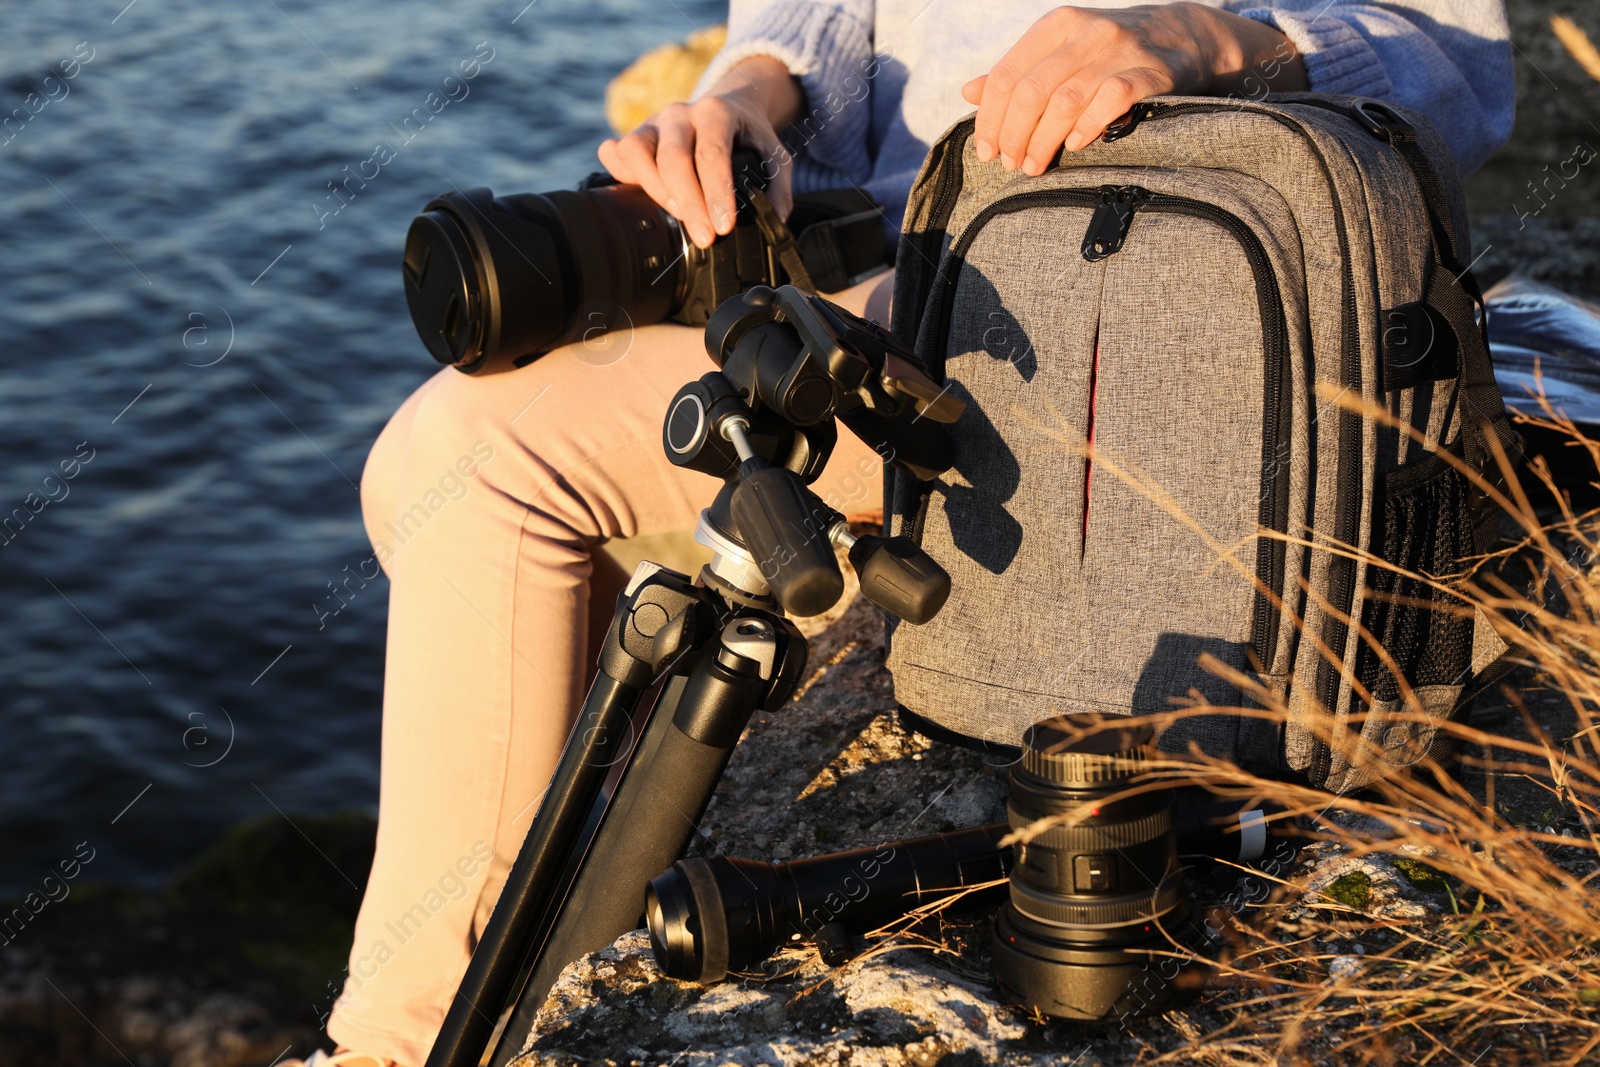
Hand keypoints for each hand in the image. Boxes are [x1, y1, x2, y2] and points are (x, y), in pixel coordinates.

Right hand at [599, 56, 801, 248]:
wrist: (727, 106)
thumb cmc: (748, 136)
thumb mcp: (775, 156)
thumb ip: (779, 188)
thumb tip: (774, 220)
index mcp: (716, 113)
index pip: (711, 153)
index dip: (715, 193)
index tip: (723, 227)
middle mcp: (680, 113)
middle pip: (673, 158)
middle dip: (689, 204)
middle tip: (706, 238)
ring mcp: (653, 123)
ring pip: (636, 152)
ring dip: (656, 192)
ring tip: (680, 216)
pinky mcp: (635, 135)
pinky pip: (615, 154)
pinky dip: (623, 177)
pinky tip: (646, 195)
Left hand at [961, 3, 1306, 175]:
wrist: (1186, 37)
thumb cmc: (1110, 54)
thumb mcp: (1062, 53)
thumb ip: (1018, 72)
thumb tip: (968, 91)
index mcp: (1057, 26)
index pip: (1007, 75)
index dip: (990, 119)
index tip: (985, 151)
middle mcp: (1087, 31)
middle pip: (1030, 92)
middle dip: (1012, 136)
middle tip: (1009, 164)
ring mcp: (1121, 49)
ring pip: (1064, 101)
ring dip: (1042, 141)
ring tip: (1034, 166)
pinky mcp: (1152, 71)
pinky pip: (1110, 101)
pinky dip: (1087, 127)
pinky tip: (1075, 145)